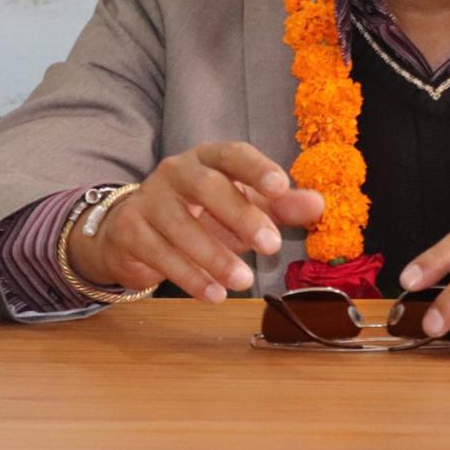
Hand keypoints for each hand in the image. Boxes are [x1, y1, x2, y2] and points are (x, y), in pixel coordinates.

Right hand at [68, 141, 323, 302]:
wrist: (133, 231)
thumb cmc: (200, 213)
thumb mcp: (240, 206)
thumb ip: (278, 206)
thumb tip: (319, 205)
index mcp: (207, 158)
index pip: (232, 155)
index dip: (256, 169)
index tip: (281, 187)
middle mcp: (175, 172)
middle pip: (206, 187)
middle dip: (240, 215)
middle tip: (271, 246)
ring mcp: (149, 200)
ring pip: (180, 225)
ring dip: (215, 255)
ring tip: (244, 281)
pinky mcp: (130, 231)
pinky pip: (159, 253)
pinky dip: (189, 277)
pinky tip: (215, 294)